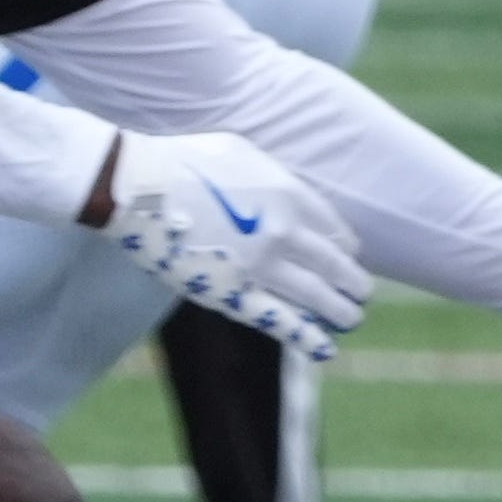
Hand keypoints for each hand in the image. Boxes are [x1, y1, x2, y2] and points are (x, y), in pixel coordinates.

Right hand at [97, 132, 369, 359]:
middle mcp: (282, 231)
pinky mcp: (232, 294)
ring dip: (341, 309)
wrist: (139, 189)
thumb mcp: (244, 154)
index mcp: (288, 194)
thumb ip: (277, 180)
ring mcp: (259, 266)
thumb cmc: (186, 162)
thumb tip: (298, 202)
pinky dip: (306, 336)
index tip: (348, 254)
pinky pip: (278, 320)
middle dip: (353, 281)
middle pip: (333, 264)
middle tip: (362, 290)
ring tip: (352, 317)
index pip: (335, 229)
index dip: (346, 246)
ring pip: (316, 295)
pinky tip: (326, 347)